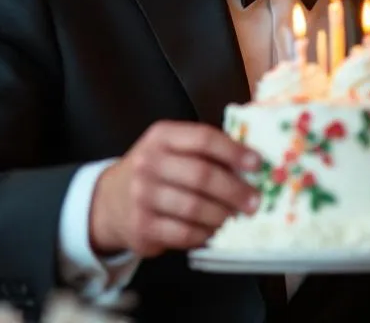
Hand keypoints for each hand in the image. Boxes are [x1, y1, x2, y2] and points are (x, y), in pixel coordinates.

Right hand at [90, 121, 260, 256]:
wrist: (111, 201)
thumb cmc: (157, 172)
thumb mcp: (173, 150)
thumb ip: (207, 152)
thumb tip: (254, 165)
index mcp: (162, 136)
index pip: (203, 138)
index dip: (234, 151)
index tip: (258, 164)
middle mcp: (148, 162)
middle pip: (201, 175)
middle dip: (234, 190)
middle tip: (254, 202)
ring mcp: (142, 195)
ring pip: (194, 207)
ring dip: (222, 215)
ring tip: (235, 217)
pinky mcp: (141, 226)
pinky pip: (184, 233)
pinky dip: (205, 234)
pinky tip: (213, 231)